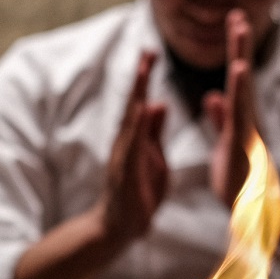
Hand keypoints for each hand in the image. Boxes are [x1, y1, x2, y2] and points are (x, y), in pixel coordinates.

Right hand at [98, 50, 168, 241]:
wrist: (120, 227)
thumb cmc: (139, 191)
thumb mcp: (153, 156)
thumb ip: (154, 131)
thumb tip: (159, 102)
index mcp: (136, 138)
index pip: (141, 102)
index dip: (146, 77)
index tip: (153, 52)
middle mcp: (126, 142)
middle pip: (134, 104)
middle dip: (140, 77)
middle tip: (148, 51)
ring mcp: (123, 157)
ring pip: (130, 122)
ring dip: (137, 96)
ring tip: (144, 73)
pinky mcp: (126, 174)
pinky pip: (132, 148)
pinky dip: (137, 129)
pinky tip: (143, 112)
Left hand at [204, 10, 257, 207]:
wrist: (256, 214)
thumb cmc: (241, 181)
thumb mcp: (224, 143)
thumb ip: (219, 119)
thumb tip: (212, 95)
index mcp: (240, 118)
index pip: (236, 79)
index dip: (234, 51)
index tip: (233, 21)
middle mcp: (248, 119)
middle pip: (242, 75)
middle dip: (239, 45)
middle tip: (237, 14)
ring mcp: (249, 130)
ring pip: (244, 89)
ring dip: (241, 59)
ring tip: (239, 32)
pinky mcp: (246, 143)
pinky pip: (241, 114)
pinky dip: (238, 92)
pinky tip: (237, 72)